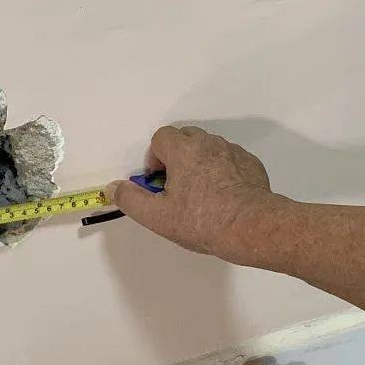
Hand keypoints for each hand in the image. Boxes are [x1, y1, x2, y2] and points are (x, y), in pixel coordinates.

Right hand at [105, 126, 276, 259]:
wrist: (252, 227)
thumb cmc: (202, 220)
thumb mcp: (158, 217)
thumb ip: (131, 200)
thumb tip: (113, 188)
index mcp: (183, 150)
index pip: (161, 137)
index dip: (155, 157)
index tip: (159, 181)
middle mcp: (208, 143)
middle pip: (186, 137)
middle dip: (177, 156)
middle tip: (177, 186)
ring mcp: (233, 151)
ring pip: (209, 147)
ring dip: (200, 162)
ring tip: (202, 193)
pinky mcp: (251, 163)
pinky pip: (230, 159)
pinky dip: (223, 170)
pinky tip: (225, 196)